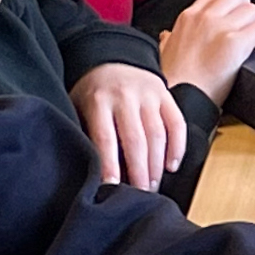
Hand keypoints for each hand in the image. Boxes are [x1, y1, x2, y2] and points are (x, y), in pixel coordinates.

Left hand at [70, 64, 188, 192]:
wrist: (110, 59)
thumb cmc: (92, 92)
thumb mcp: (77, 107)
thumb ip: (84, 133)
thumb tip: (89, 171)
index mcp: (99, 101)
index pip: (106, 138)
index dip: (110, 165)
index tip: (112, 188)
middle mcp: (125, 96)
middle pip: (136, 140)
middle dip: (139, 172)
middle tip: (140, 194)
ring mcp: (148, 94)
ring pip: (158, 135)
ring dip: (157, 165)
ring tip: (153, 185)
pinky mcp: (165, 95)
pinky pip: (177, 124)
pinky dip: (177, 147)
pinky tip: (171, 165)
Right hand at [159, 0, 254, 95]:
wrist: (179, 99)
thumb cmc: (173, 83)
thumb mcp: (164, 52)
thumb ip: (170, 39)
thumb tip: (168, 36)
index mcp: (188, 17)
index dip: (233, 4)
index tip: (239, 16)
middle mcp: (204, 17)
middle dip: (250, 9)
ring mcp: (220, 28)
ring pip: (253, 9)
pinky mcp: (234, 43)